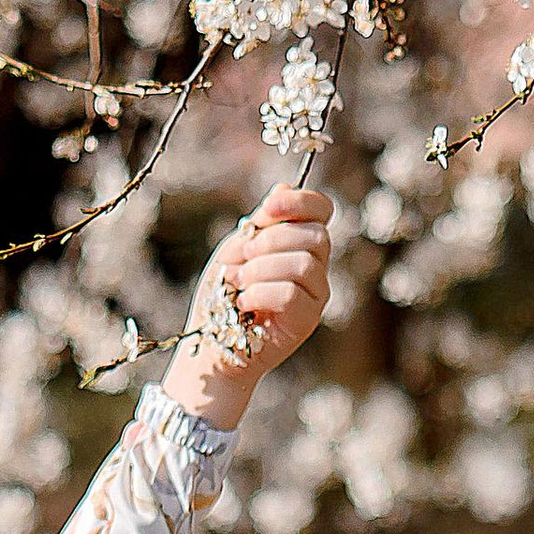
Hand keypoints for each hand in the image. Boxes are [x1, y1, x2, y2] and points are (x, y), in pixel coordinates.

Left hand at [163, 183, 334, 428]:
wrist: (212, 346)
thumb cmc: (223, 296)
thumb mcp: (237, 248)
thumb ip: (261, 222)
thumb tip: (283, 187)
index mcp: (301, 243)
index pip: (321, 209)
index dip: (300, 201)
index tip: (267, 207)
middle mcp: (316, 267)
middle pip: (315, 235)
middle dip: (271, 240)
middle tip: (242, 259)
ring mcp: (315, 294)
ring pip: (305, 264)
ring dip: (263, 268)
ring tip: (239, 281)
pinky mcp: (307, 320)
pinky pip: (292, 294)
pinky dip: (262, 293)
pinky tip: (244, 301)